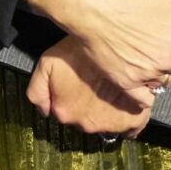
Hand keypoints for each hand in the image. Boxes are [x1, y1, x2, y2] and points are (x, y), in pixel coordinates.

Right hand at [25, 0, 170, 108]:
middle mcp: (167, 60)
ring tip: (144, 57)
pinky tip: (140, 79)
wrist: (90, 6)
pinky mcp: (126, 83)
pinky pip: (145, 99)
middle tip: (156, 43)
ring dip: (159, 72)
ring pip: (164, 82)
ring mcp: (147, 74)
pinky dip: (146, 92)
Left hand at [26, 40, 150, 138]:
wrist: (110, 39)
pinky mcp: (133, 119)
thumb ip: (37, 92)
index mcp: (64, 112)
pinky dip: (129, 119)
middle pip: (87, 121)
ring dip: (110, 112)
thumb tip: (45, 111)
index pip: (66, 116)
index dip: (72, 101)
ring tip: (112, 92)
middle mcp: (86, 123)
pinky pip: (131, 130)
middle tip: (97, 88)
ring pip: (107, 124)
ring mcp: (110, 123)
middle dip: (91, 107)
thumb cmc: (78, 48)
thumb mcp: (46, 65)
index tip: (80, 90)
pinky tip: (127, 105)